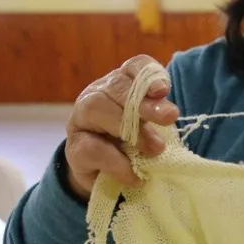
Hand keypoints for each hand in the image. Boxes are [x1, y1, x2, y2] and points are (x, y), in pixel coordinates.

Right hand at [65, 55, 178, 199]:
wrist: (103, 176)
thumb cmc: (132, 144)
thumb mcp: (149, 128)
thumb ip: (157, 116)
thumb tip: (169, 113)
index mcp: (121, 85)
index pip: (133, 67)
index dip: (148, 74)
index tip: (163, 90)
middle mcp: (98, 94)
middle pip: (116, 86)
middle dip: (144, 102)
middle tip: (169, 117)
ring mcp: (81, 119)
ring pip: (96, 108)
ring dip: (128, 128)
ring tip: (155, 149)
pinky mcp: (73, 148)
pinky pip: (92, 148)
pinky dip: (116, 163)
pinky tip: (134, 175)